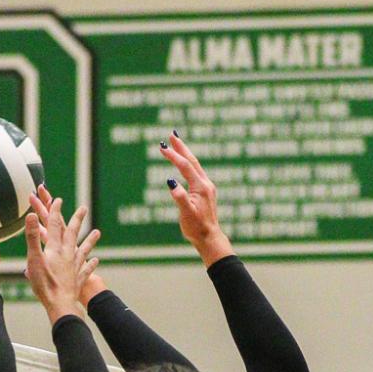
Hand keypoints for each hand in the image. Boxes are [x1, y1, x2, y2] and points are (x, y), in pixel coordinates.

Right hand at [23, 189, 99, 322]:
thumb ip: (32, 237)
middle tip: (83, 208)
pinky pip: (86, 269)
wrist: (60, 304)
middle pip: (72, 234)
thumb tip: (30, 215)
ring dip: (90, 240)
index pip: (55, 226)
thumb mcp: (34, 258)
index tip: (58, 199)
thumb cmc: (45, 283)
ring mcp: (74, 267)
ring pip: (83, 249)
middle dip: (77, 220)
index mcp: (55, 249)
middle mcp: (67, 255)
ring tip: (97, 232)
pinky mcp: (78, 279)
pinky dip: (91, 263)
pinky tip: (96, 260)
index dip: (55, 211)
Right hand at [159, 132, 232, 264]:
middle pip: (192, 161)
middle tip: (172, 133)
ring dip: (185, 153)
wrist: (210, 238)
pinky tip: (184, 164)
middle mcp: (206, 184)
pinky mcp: (206, 192)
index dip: (173, 156)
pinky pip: (196, 172)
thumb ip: (179, 197)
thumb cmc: (196, 227)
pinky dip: (188, 164)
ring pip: (195, 165)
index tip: (162, 147)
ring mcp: (207, 187)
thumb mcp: (186, 213)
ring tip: (176, 143)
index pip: (185, 166)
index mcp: (201, 187)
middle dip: (181, 147)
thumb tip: (170, 182)